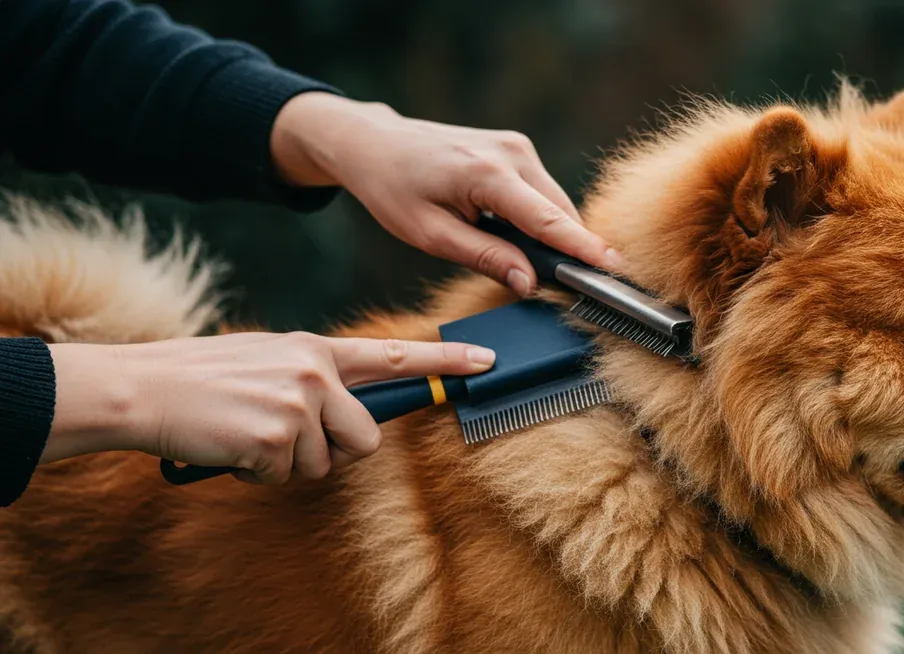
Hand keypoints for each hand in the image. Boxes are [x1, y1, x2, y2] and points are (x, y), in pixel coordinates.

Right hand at [43, 332, 495, 483]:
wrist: (147, 388)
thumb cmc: (206, 379)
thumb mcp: (270, 360)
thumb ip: (315, 379)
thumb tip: (349, 417)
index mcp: (317, 348)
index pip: (395, 355)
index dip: (445, 362)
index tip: (486, 362)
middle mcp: (317, 371)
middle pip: (367, 436)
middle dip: (334, 449)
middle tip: (286, 435)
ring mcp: (300, 402)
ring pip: (326, 463)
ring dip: (288, 463)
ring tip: (249, 434)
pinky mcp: (279, 436)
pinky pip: (288, 476)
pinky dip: (259, 473)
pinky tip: (234, 446)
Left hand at [269, 92, 622, 295]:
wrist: (375, 144)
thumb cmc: (394, 188)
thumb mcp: (431, 235)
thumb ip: (485, 257)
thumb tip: (530, 283)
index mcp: (486, 174)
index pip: (546, 220)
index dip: (582, 248)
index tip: (612, 267)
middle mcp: (511, 153)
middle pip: (559, 213)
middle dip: (568, 250)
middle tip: (568, 290)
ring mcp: (517, 147)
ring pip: (554, 204)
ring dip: (551, 236)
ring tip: (532, 265)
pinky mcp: (517, 150)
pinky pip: (542, 194)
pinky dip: (540, 219)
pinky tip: (520, 239)